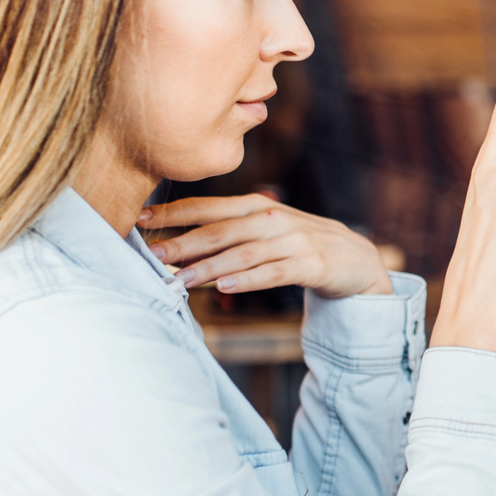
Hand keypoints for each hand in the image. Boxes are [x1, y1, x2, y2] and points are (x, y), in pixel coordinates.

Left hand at [141, 195, 392, 298]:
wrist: (356, 260)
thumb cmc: (299, 246)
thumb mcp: (265, 232)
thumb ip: (228, 236)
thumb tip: (176, 249)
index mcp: (256, 206)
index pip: (207, 206)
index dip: (172, 213)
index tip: (139, 220)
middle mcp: (273, 218)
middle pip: (219, 230)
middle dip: (182, 243)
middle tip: (151, 256)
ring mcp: (293, 241)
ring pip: (242, 253)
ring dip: (207, 268)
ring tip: (179, 282)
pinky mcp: (310, 264)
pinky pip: (273, 273)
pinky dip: (247, 280)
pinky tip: (224, 288)